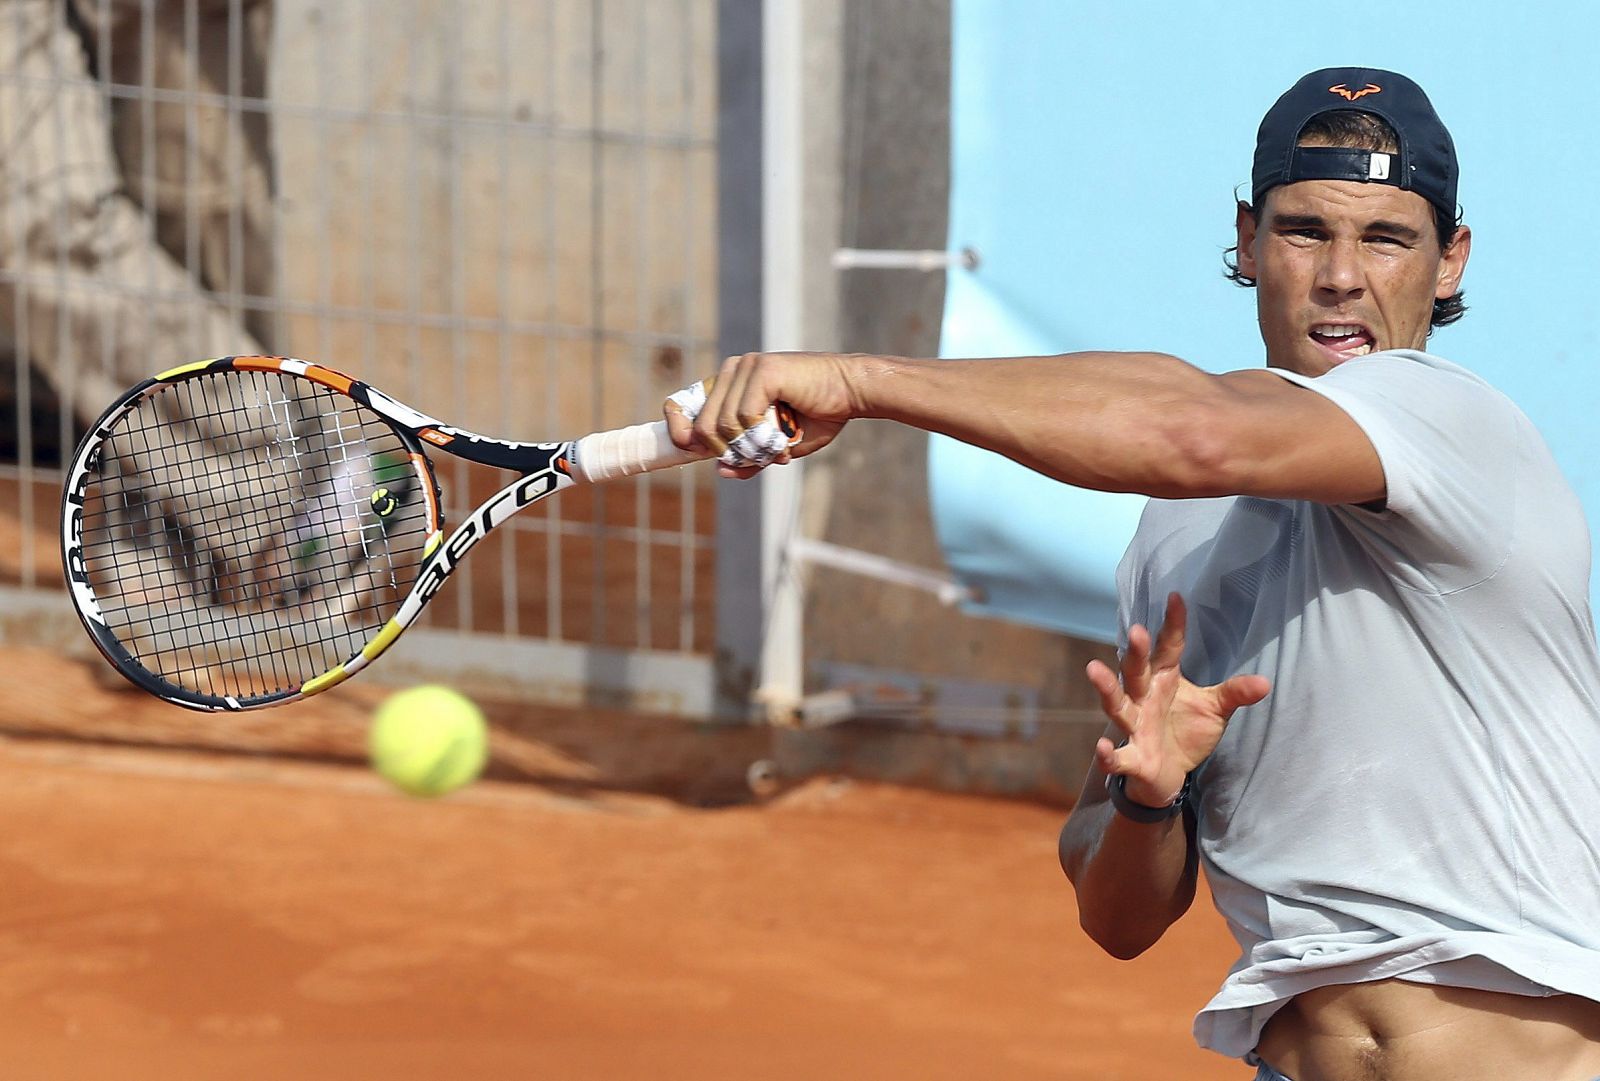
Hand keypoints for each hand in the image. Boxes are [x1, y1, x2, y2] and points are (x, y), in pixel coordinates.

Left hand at [664, 352, 863, 477]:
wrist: (852, 393)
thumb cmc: (818, 415)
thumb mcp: (777, 445)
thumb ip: (748, 456)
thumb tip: (720, 470)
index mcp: (730, 383)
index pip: (683, 402)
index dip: (679, 429)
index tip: (689, 450)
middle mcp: (733, 370)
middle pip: (704, 425)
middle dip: (729, 453)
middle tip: (760, 460)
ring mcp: (746, 367)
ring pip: (724, 425)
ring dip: (751, 450)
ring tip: (778, 452)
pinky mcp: (762, 370)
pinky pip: (745, 416)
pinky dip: (763, 436)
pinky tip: (783, 439)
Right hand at [1086, 592, 1269, 807]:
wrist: (1167, 774)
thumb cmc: (1185, 732)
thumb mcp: (1215, 709)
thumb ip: (1233, 693)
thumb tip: (1265, 683)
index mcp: (1163, 679)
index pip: (1168, 648)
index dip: (1172, 625)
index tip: (1176, 598)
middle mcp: (1144, 698)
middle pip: (1136, 671)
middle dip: (1135, 652)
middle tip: (1137, 630)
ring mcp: (1135, 726)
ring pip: (1117, 705)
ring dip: (1107, 689)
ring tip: (1094, 669)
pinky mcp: (1133, 758)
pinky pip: (1119, 756)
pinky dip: (1108, 754)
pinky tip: (1103, 748)